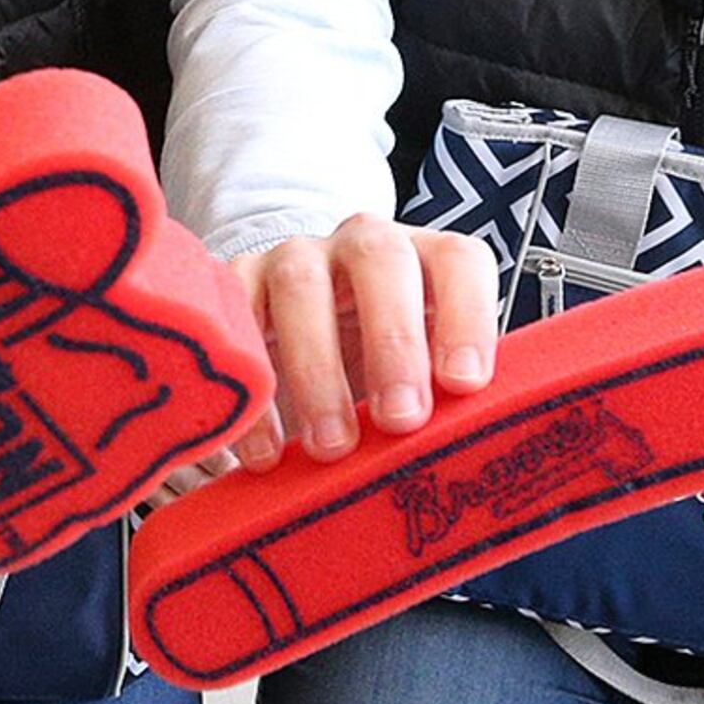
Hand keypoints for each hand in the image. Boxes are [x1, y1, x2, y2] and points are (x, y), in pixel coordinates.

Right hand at [175, 218, 498, 488]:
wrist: (301, 335)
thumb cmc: (376, 367)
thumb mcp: (420, 375)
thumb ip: (444, 399)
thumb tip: (466, 457)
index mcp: (425, 260)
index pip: (459, 261)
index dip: (467, 317)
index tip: (464, 384)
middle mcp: (361, 246)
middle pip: (381, 259)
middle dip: (393, 342)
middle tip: (400, 420)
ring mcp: (294, 259)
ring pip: (302, 287)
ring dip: (318, 371)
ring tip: (331, 447)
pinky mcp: (237, 284)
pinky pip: (236, 326)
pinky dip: (253, 394)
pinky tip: (266, 450)